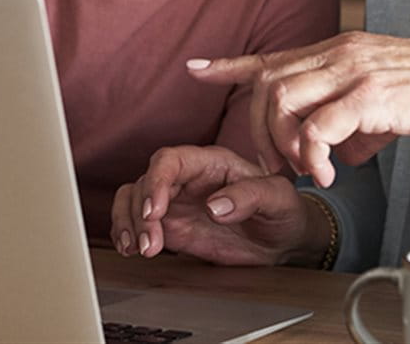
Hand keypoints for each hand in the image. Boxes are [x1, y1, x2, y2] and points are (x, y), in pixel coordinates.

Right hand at [110, 145, 318, 265]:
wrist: (283, 240)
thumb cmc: (283, 210)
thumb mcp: (278, 199)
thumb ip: (250, 196)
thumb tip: (214, 206)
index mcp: (211, 163)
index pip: (170, 160)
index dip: (156, 182)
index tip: (153, 212)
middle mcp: (187, 179)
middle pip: (146, 182)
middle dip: (140, 213)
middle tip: (151, 244)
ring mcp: (176, 202)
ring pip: (133, 199)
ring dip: (127, 223)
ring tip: (140, 250)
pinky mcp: (170, 226)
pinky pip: (135, 221)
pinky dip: (126, 233)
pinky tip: (132, 250)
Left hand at [187, 31, 409, 187]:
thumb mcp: (382, 100)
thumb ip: (350, 121)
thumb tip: (334, 154)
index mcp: (337, 50)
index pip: (271, 56)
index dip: (229, 64)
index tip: (197, 69)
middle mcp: (337, 53)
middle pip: (267, 86)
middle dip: (258, 131)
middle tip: (274, 166)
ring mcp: (351, 71)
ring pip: (283, 102)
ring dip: (282, 144)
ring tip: (303, 172)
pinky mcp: (370, 94)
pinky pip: (320, 126)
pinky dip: (315, 155)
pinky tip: (329, 175)